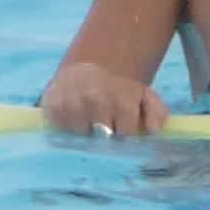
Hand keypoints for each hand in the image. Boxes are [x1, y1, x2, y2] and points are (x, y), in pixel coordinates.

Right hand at [40, 60, 168, 135]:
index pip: (125, 135)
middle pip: (102, 138)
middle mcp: (96, 99)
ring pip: (81, 136)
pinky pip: (60, 129)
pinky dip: (66, 128)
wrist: (85, 70)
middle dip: (105, 136)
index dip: (123, 135)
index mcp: (121, 99)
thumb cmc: (118, 90)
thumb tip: (153, 131)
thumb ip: (156, 113)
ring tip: (89, 122)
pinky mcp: (52, 104)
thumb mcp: (143, 96)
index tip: (121, 129)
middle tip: (104, 126)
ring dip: (85, 134)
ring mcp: (72, 102)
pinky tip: (72, 119)